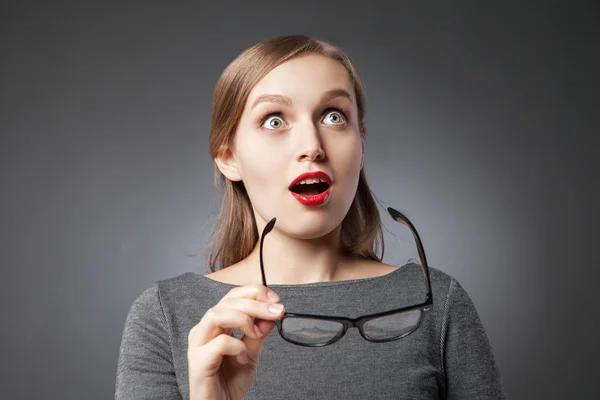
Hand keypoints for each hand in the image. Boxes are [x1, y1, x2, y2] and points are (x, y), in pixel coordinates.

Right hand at [187, 284, 283, 399]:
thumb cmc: (230, 382)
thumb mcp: (251, 353)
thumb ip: (258, 333)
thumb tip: (272, 313)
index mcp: (215, 324)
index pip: (232, 296)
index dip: (254, 293)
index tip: (275, 300)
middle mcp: (203, 330)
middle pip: (226, 302)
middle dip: (255, 304)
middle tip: (276, 311)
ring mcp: (198, 345)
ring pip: (216, 315)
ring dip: (243, 318)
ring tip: (256, 333)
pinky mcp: (198, 362)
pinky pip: (219, 343)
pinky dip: (237, 346)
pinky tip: (243, 357)